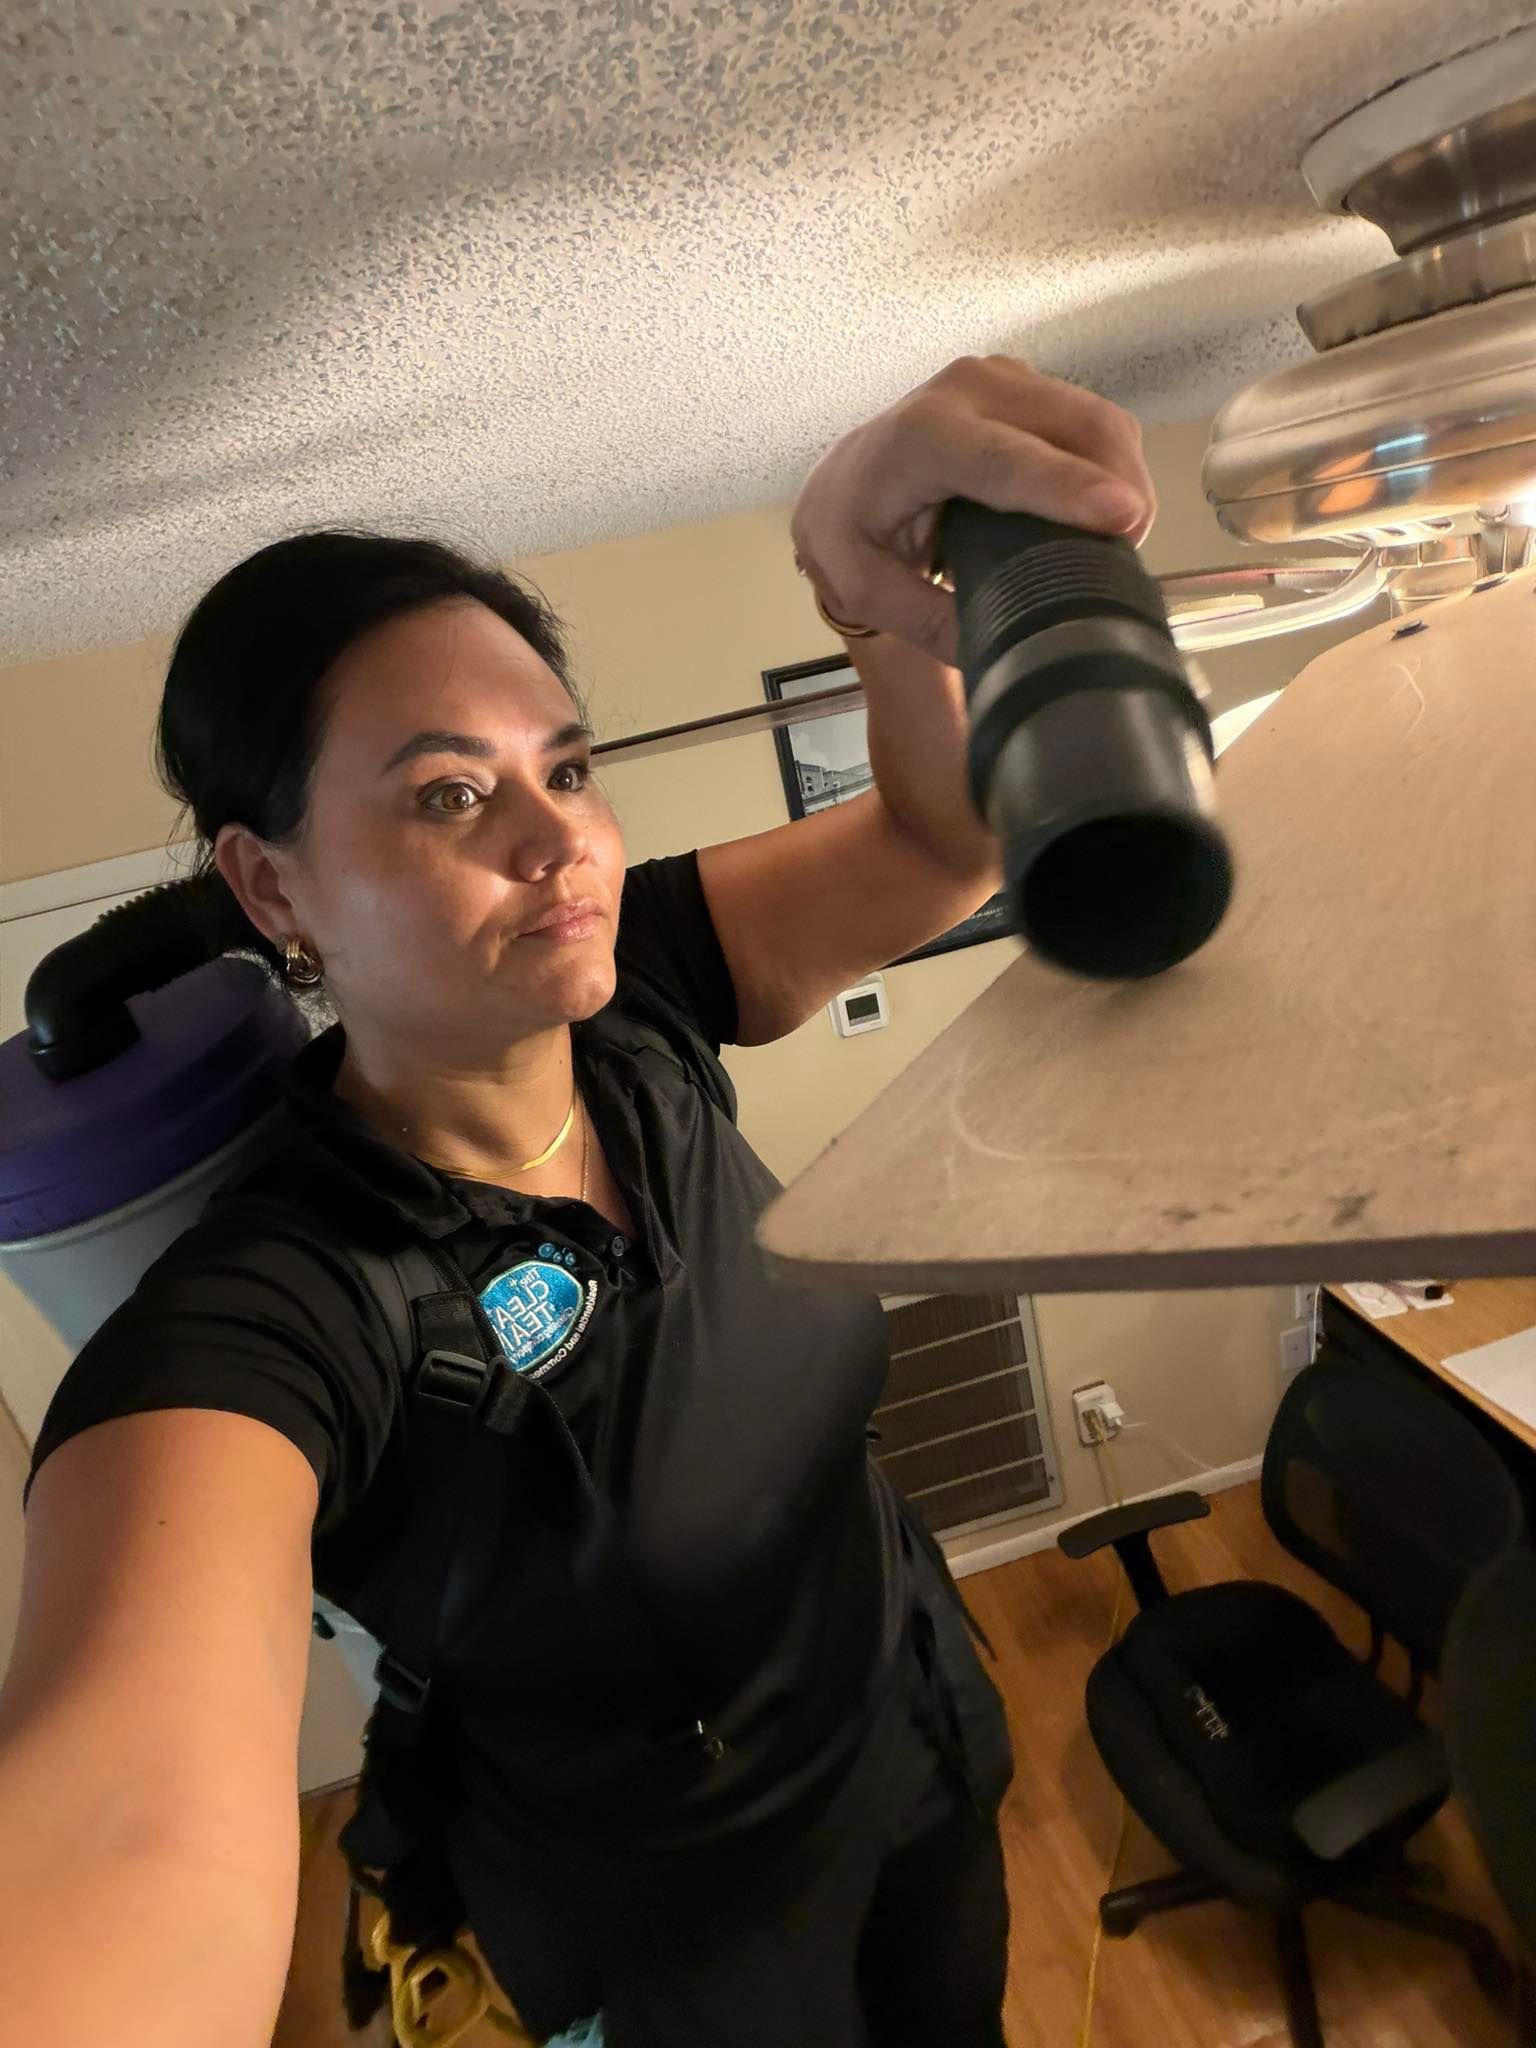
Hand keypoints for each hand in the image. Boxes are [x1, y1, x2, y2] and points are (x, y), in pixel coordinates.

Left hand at [790, 355, 1155, 662]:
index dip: (1068, 488)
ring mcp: (1001, 380)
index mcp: (920, 439)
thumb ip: (928, 622)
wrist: (842, 485)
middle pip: (1076, 429)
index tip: (1124, 516)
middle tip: (1123, 562)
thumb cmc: (851, 536)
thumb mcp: (868, 592)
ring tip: (1111, 544)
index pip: (1006, 461)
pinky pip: (1092, 424)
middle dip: (1121, 491)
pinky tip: (1096, 513)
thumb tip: (994, 649)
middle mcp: (964, 391)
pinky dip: (1110, 469)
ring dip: (1123, 481)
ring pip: (1098, 422)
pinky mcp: (1026, 387)